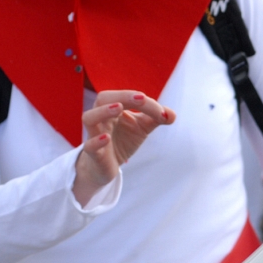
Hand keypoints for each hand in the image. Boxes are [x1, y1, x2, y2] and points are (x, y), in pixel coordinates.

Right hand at [73, 90, 174, 205]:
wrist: (105, 166)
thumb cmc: (123, 140)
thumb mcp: (142, 127)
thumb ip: (157, 118)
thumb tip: (173, 115)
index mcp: (114, 107)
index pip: (127, 97)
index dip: (146, 102)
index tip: (162, 113)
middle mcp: (102, 118)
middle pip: (103, 99)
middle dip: (123, 95)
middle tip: (141, 98)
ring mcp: (95, 134)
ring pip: (89, 118)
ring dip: (103, 111)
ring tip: (118, 108)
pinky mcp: (93, 154)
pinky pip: (89, 146)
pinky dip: (96, 140)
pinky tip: (107, 138)